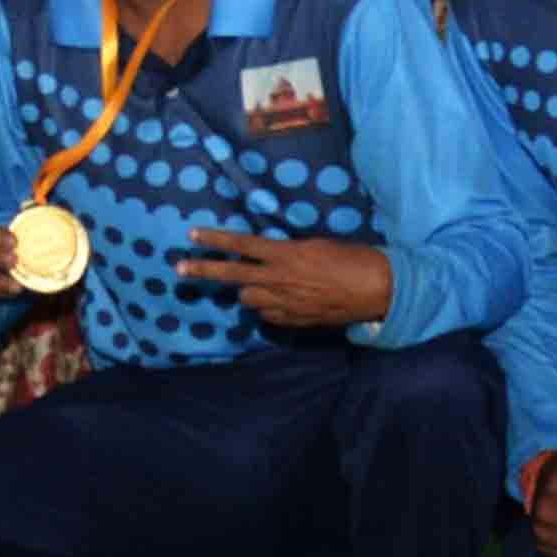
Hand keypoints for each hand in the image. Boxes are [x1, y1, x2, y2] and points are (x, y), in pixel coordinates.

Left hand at [175, 226, 392, 330]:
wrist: (377, 290)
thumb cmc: (352, 258)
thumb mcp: (316, 246)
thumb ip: (288, 252)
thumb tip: (270, 256)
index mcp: (286, 254)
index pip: (242, 245)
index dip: (215, 240)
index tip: (193, 235)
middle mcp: (280, 279)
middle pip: (232, 275)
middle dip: (203, 270)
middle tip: (179, 268)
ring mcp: (286, 303)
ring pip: (248, 299)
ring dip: (248, 291)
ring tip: (257, 285)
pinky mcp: (294, 321)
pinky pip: (269, 316)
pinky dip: (268, 308)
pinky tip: (279, 303)